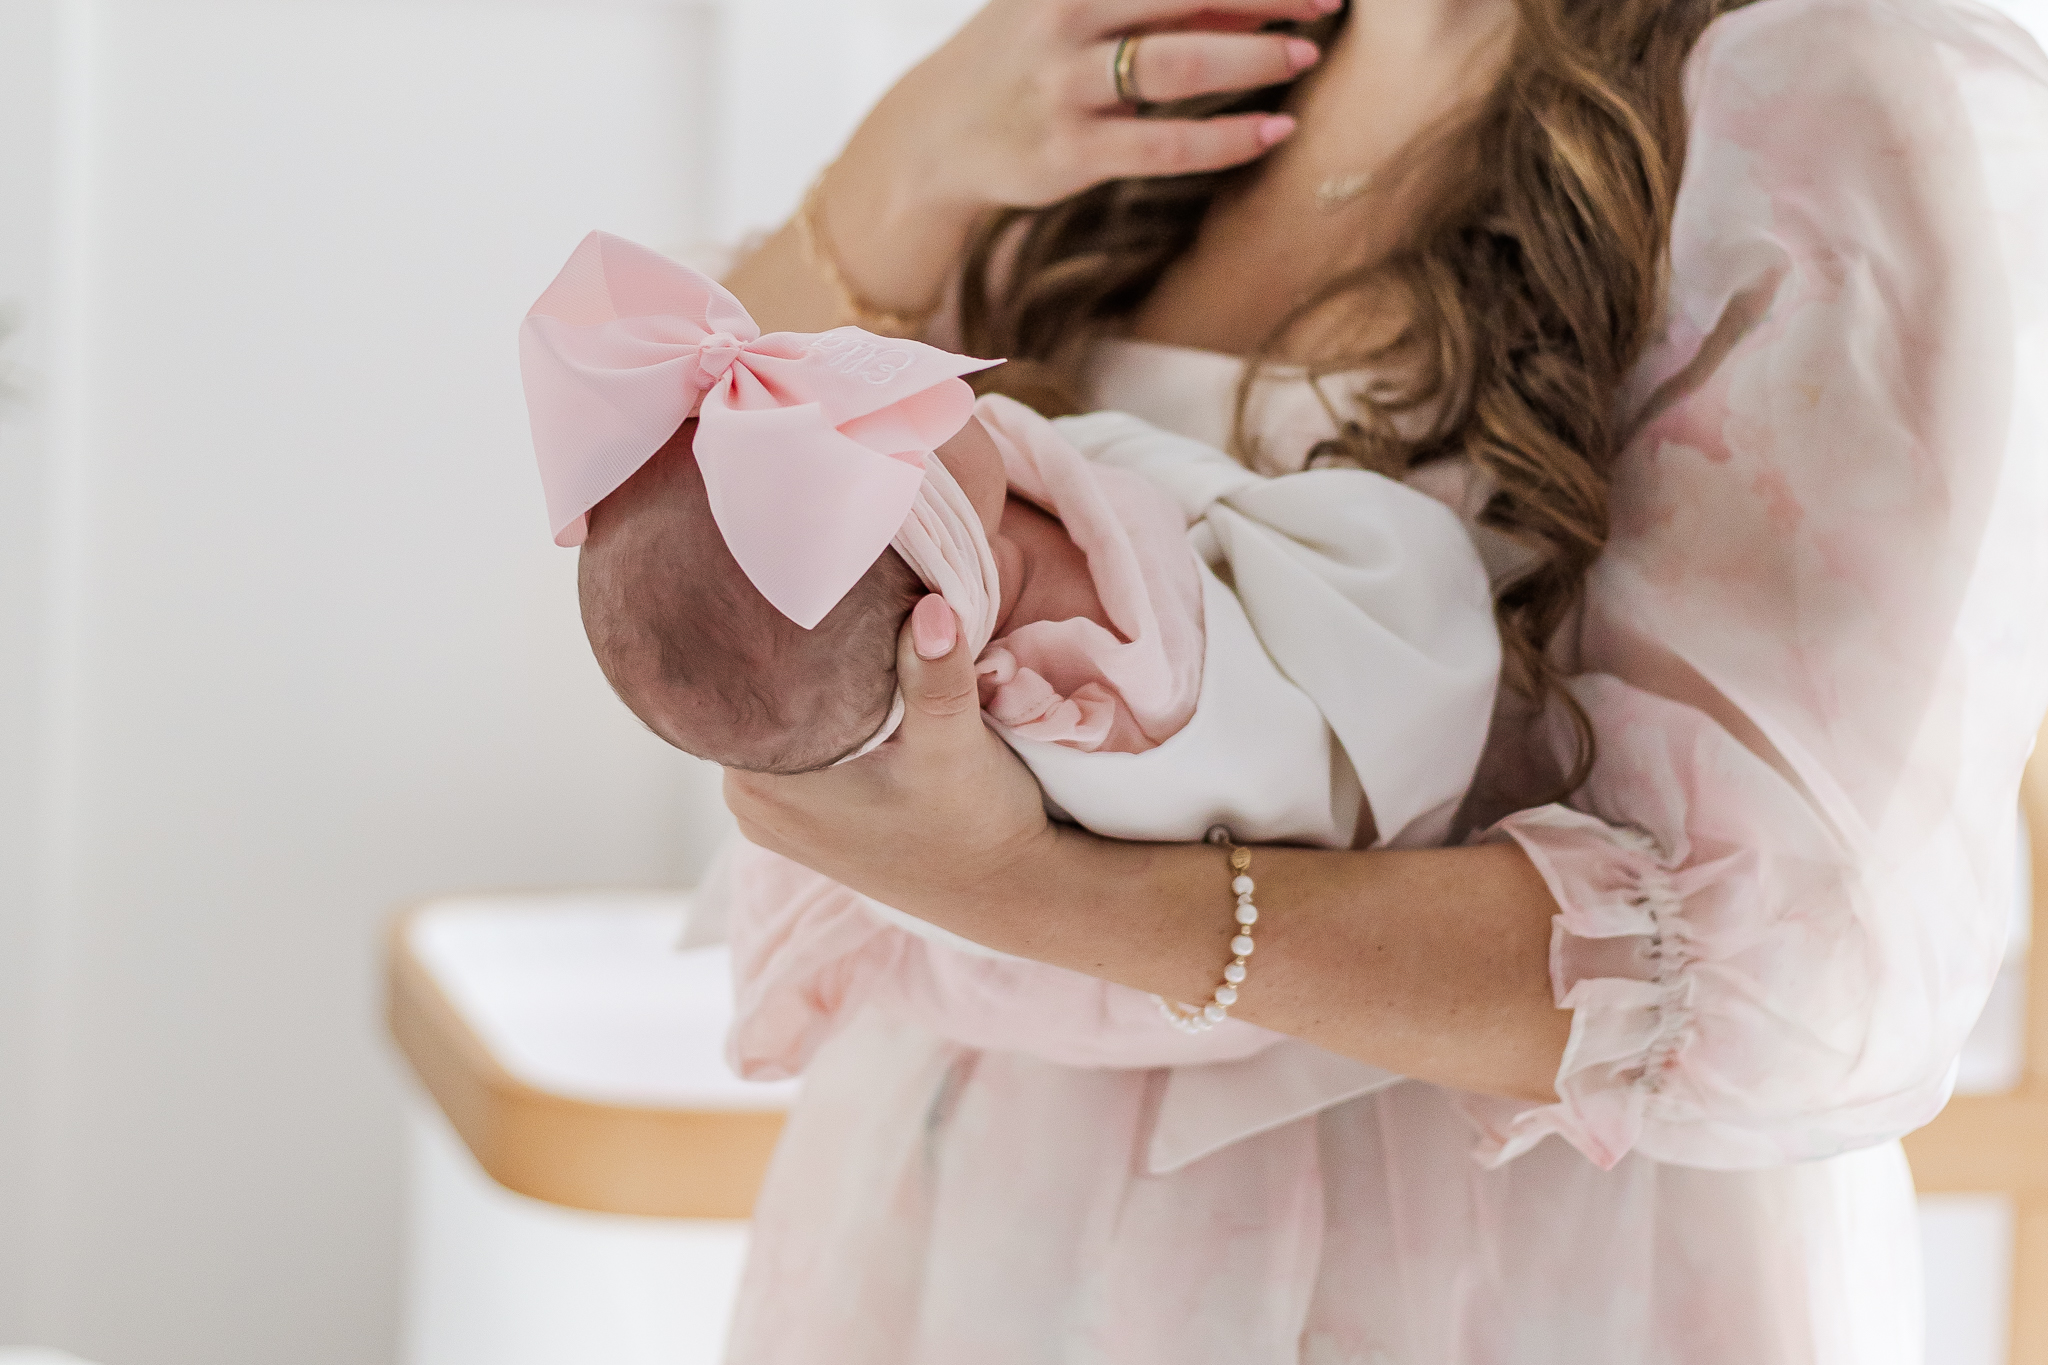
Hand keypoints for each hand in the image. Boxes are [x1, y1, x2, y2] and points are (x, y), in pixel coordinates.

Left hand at [723, 596, 1051, 920]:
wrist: (1002, 889)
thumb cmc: (975, 824)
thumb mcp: (956, 745)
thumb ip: (936, 675)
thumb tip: (931, 607)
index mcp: (762, 781)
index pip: (741, 680)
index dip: (778, 627)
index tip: (812, 577)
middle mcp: (747, 800)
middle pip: (761, 698)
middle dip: (802, 650)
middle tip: (840, 586)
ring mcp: (770, 812)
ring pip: (782, 718)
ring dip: (817, 681)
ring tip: (852, 623)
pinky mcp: (800, 814)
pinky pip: (798, 744)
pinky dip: (828, 713)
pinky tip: (858, 683)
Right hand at [843, 0, 1331, 218]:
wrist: (935, 135)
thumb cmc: (1023, 60)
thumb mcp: (1072, 9)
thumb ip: (1152, 2)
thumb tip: (1249, 4)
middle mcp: (1065, 16)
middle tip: (1325, 0)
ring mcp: (1065, 86)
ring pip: (1177, 66)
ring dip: (1252, 60)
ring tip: (1304, 56)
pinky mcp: (1070, 152)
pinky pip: (1164, 147)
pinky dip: (1226, 140)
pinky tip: (1273, 131)